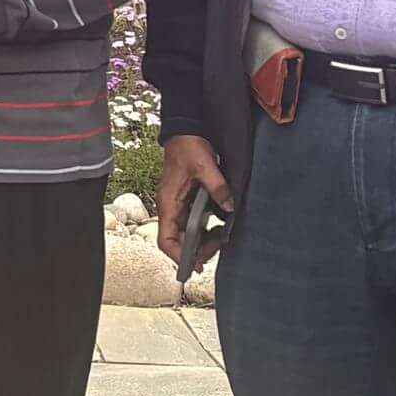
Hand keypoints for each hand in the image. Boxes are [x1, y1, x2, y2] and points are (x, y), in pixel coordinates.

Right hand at [155, 133, 231, 263]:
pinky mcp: (188, 200)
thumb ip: (217, 187)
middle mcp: (171, 207)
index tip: (194, 266)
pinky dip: (206, 229)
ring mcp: (179, 204)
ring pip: (187, 233)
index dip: (178, 256)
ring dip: (202, 241)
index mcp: (169, 202)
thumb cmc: (188, 146)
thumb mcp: (205, 166)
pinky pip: (194, 222)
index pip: (166, 239)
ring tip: (220, 240)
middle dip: (195, 250)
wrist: (186, 130)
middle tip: (216, 250)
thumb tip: (229, 207)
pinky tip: (219, 228)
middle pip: (177, 240)